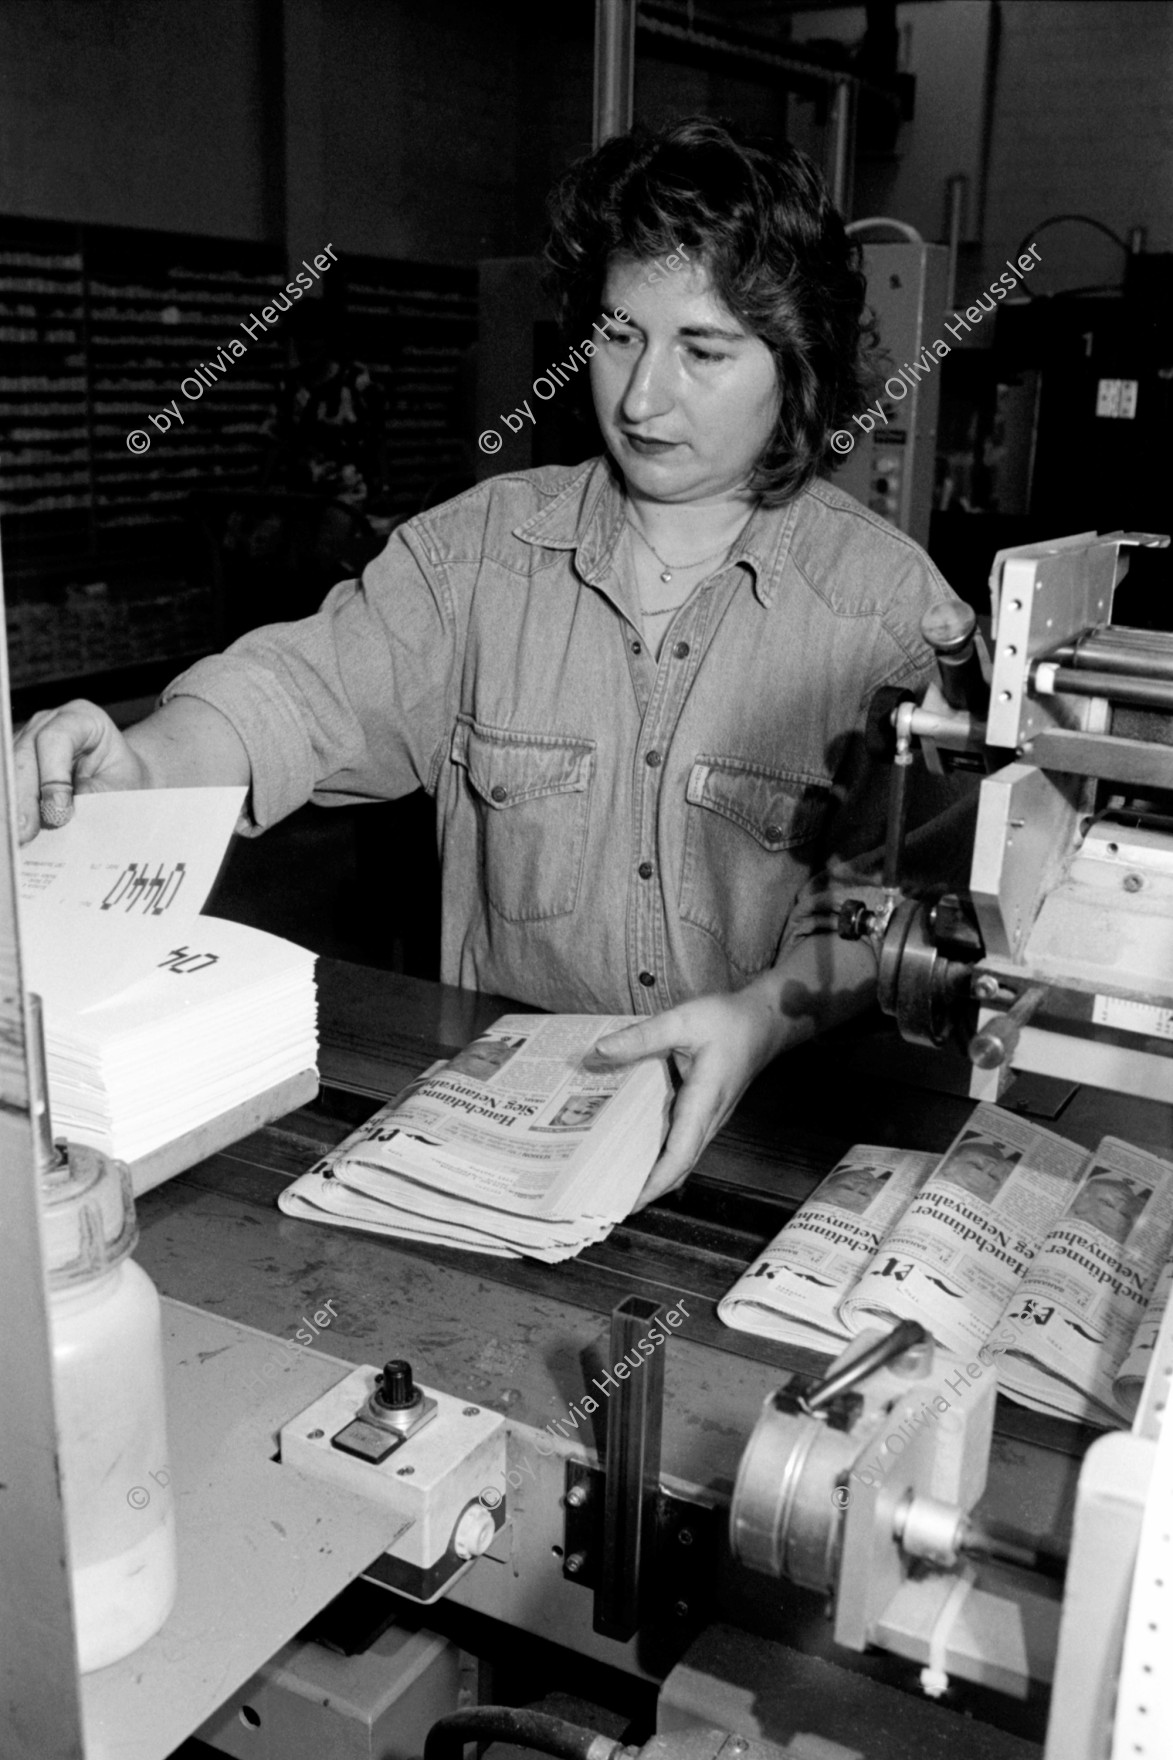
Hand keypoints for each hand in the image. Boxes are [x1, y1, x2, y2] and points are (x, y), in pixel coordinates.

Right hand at [14, 700, 146, 843]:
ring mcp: (27, 740)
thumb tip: (57, 814)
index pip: (56, 739)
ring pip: (11, 771)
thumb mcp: (118, 788)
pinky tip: (16, 830)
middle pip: (24, 755)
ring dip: (15, 805)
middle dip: (25, 797)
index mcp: (81, 718)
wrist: (121, 784)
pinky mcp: (17, 763)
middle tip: (26, 832)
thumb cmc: (123, 782)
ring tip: (19, 837)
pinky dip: (13, 807)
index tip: (58, 811)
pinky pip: (9, 785)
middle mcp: (48, 723)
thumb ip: (91, 796)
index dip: (53, 776)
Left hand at [595, 985, 784, 1209]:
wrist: (766, 1021)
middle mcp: (708, 1118)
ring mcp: (709, 1118)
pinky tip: (632, 1146)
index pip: (680, 1154)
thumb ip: (642, 1036)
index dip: (655, 1182)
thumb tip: (601, 1051)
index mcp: (703, 1100)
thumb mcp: (683, 1019)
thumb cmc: (729, 1021)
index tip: (629, 1201)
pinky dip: (659, 1154)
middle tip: (607, 1200)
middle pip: (679, 1167)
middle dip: (647, 1189)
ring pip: (681, 1158)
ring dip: (653, 1174)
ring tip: (613, 1180)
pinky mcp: (705, 1112)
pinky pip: (682, 1142)